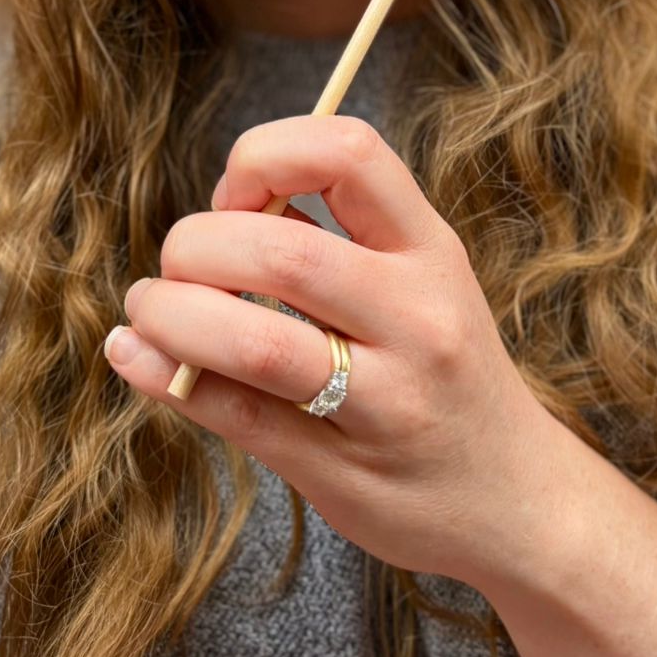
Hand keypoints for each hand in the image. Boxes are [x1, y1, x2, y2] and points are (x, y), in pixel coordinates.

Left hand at [104, 115, 560, 584]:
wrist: (521, 502)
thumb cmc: (451, 376)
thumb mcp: (425, 285)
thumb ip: (339, 243)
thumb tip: (227, 206)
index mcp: (432, 252)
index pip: (350, 154)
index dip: (266, 155)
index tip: (235, 192)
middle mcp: (418, 319)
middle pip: (283, 254)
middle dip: (197, 246)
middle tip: (175, 264)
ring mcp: (384, 402)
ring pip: (254, 342)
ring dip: (172, 314)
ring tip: (147, 310)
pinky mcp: (340, 472)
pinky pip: (236, 414)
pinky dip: (165, 377)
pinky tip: (134, 357)